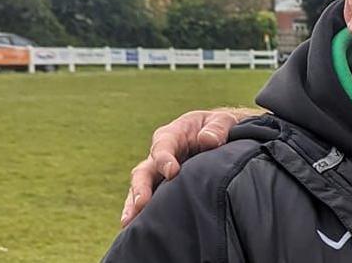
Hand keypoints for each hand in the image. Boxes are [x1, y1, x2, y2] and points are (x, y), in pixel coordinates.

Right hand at [120, 107, 259, 227]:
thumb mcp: (222, 122)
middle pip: (144, 170)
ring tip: (129, 223)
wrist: (219, 137)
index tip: (172, 172)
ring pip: (141, 188)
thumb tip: (207, 140)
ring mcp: (159, 173)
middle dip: (141, 187)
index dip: (165, 158)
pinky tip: (136, 229)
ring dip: (134, 204)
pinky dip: (142, 214)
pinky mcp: (163, 188)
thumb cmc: (219, 128)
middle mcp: (160, 155)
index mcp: (173, 134)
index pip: (163, 145)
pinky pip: (149, 201)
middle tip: (142, 203)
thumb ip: (217, 129)